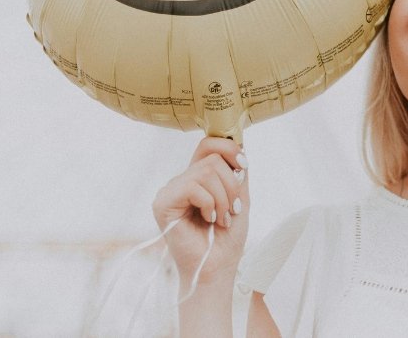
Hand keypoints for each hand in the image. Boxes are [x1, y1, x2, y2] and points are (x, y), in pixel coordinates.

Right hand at [152, 137, 249, 288]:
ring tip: (222, 219)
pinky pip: (193, 187)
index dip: (230, 148)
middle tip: (232, 209)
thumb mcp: (240, 196)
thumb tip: (239, 142)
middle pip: (212, 157)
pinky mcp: (163, 203)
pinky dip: (209, 204)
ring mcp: (171, 190)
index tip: (244, 166)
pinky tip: (208, 219)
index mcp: (198, 177)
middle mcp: (182, 180)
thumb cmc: (227, 236)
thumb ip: (237, 170)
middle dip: (231, 184)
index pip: (209, 144)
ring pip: (206, 171)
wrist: (218, 265)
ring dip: (223, 198)